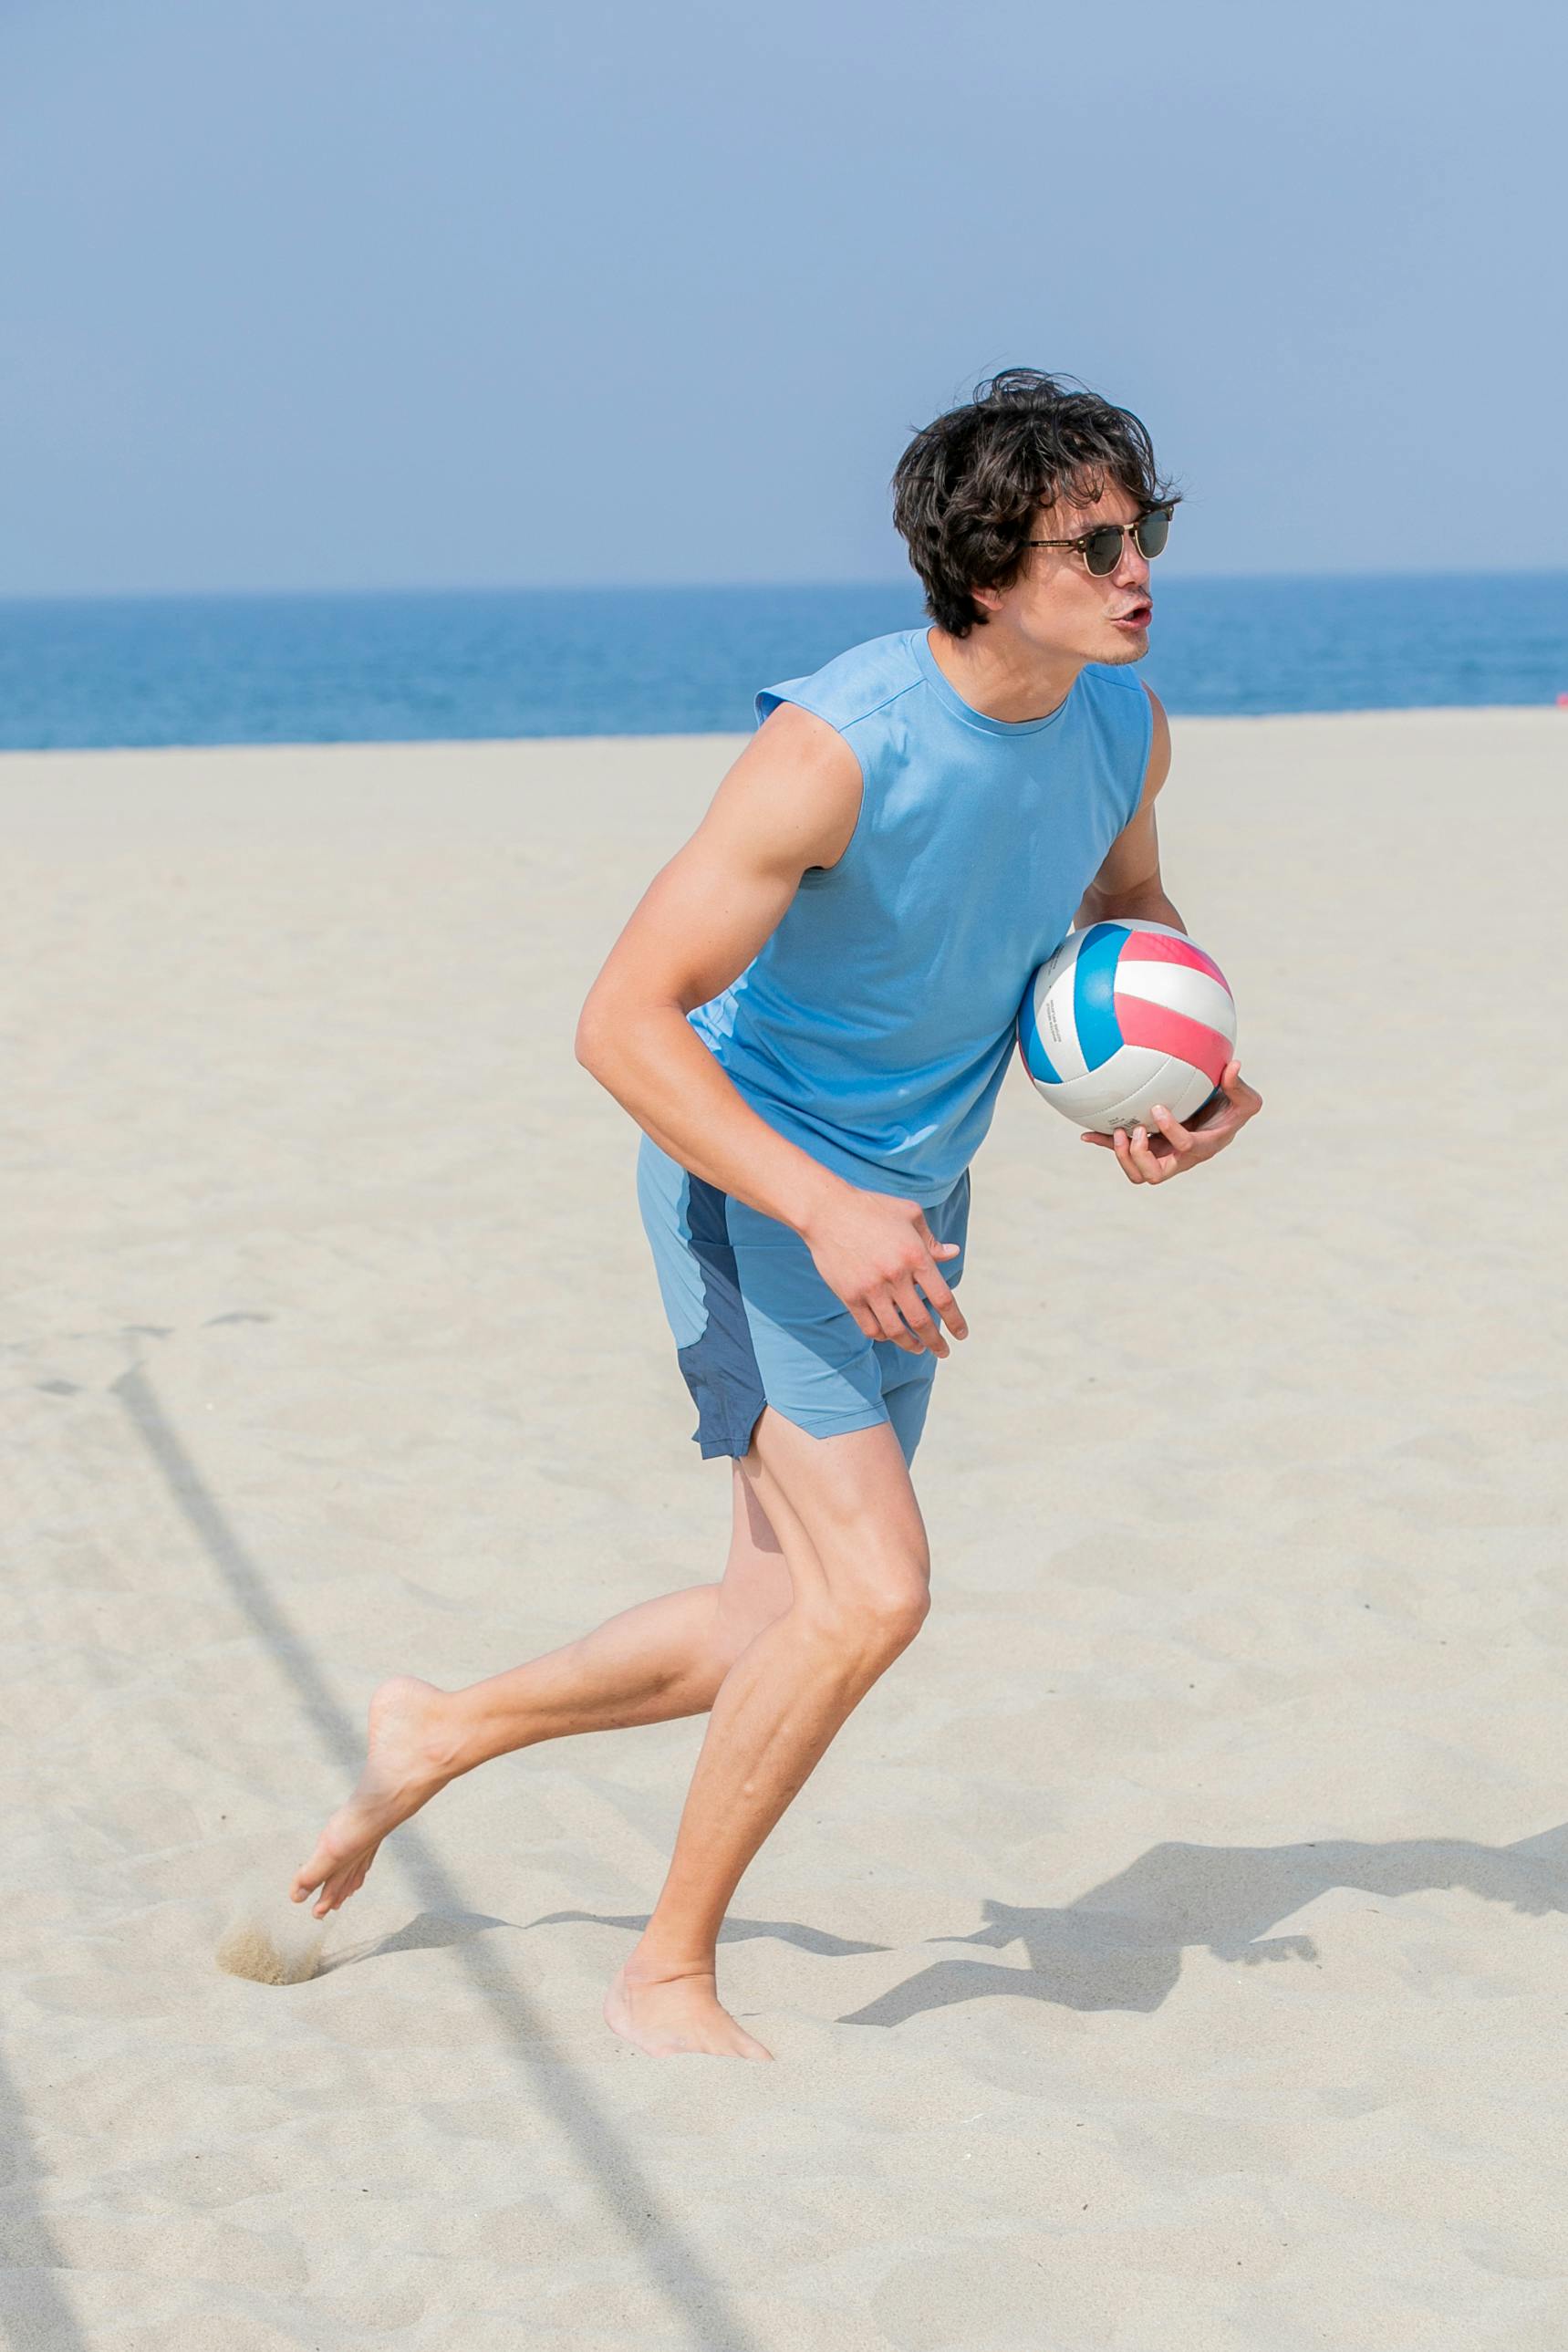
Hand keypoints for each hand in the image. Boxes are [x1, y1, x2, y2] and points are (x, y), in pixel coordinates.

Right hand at [799, 1184, 968, 1354]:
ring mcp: (870, 1288)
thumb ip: (931, 1239)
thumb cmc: (871, 1208)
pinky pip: (869, 1327)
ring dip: (910, 1344)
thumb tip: (953, 1254)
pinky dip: (882, 1335)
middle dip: (935, 1342)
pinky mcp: (849, 1295)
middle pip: (921, 1321)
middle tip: (943, 1352)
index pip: (943, 1298)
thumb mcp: (908, 1214)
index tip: (961, 1334)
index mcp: (915, 1255)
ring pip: (895, 1330)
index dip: (955, 1321)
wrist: (826, 1211)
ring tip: (918, 1348)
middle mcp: (895, 1275)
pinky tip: (889, 1335)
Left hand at [1080, 1058, 1261, 1185]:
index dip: (1171, 1131)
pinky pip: (1123, 1154)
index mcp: (1203, 1147)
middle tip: (1137, 1130)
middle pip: (1154, 1174)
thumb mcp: (1245, 1101)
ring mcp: (1162, 1156)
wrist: (1218, 1120)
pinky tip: (1085, 1134)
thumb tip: (1234, 1064)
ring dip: (1122, 1156)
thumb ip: (1239, 1087)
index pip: (1186, 1147)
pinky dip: (1104, 1145)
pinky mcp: (1148, 1150)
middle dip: (1140, 1156)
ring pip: (1137, 1173)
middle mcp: (1180, 1158)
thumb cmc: (1232, 1110)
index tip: (1158, 1108)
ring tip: (1117, 1132)